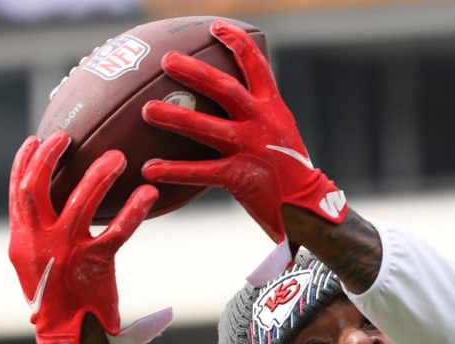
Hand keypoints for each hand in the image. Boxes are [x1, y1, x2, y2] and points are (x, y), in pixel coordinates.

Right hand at [8, 131, 170, 343]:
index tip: (36, 139)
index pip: (17, 193)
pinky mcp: (93, 266)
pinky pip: (116, 232)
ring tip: (117, 157)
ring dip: (98, 176)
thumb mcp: (39, 268)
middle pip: (37, 188)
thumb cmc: (59, 302)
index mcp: (22, 242)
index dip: (24, 163)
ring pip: (78, 204)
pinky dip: (134, 211)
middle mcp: (38, 244)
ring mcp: (64, 254)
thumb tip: (57, 208)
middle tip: (70, 137)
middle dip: (51, 158)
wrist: (69, 341)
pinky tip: (149, 195)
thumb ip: (42, 237)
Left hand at [140, 20, 347, 282]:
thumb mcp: (280, 130)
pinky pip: (201, 171)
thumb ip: (257, 110)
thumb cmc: (288, 167)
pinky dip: (174, 171)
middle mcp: (262, 123)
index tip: (215, 27)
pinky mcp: (240, 177)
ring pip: (208, 128)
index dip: (235, 43)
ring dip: (176, 117)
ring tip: (147, 110)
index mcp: (272, 107)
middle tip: (166, 60)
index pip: (255, 65)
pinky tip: (150, 169)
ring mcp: (251, 149)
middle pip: (225, 89)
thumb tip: (227, 93)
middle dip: (194, 72)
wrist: (306, 206)